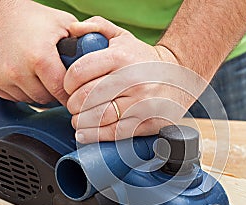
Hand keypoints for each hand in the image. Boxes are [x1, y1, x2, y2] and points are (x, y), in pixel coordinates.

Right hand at [0, 1, 76, 103]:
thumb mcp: (63, 23)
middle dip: (57, 93)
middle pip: (49, 99)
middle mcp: (19, 71)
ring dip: (41, 93)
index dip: (74, 93)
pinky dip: (24, 91)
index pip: (64, 91)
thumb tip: (99, 58)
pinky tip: (27, 75)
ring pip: (33, 100)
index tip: (79, 93)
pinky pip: (16, 98)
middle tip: (61, 81)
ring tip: (43, 75)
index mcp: (40, 58)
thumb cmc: (29, 17)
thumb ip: (82, 42)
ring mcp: (3, 79)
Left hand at [65, 16, 199, 142]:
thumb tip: (74, 29)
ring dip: (81, 121)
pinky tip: (86, 133)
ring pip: (99, 117)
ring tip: (78, 118)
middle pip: (86, 97)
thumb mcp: (123, 37)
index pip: (80, 72)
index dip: (67, 82)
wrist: (179, 76)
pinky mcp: (146, 121)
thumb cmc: (144, 59)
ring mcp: (140, 103)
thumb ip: (98, 27)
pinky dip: (95, 135)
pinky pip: (114, 132)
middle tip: (73, 105)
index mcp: (120, 58)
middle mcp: (130, 80)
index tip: (68, 87)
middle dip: (72, 104)